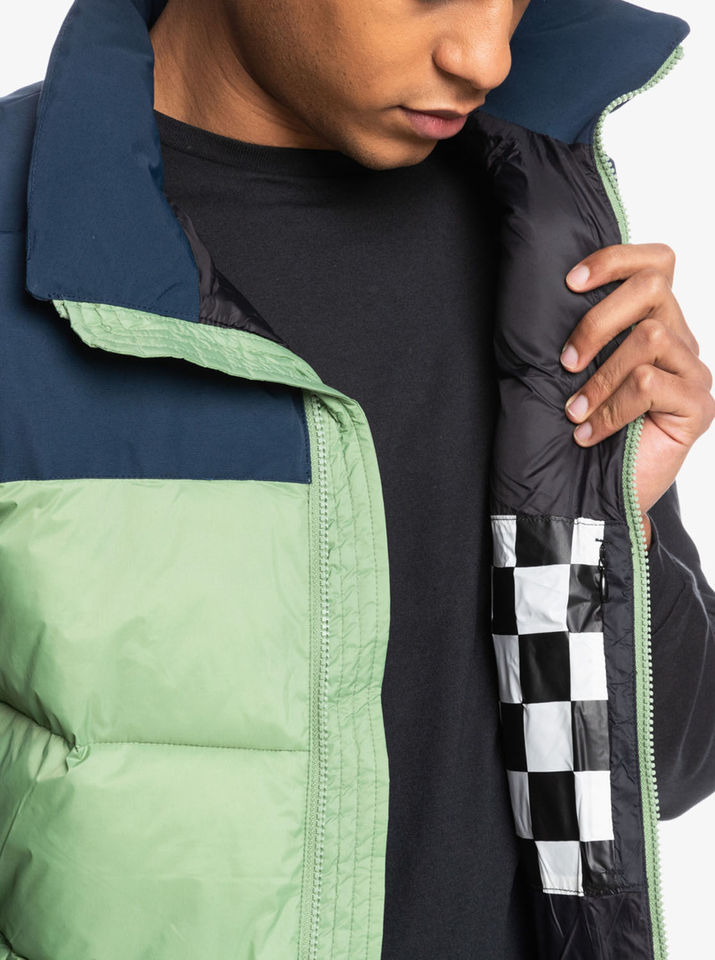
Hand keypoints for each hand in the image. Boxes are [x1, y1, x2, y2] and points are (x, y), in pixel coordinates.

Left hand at [560, 243, 714, 548]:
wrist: (593, 495)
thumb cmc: (579, 430)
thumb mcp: (572, 372)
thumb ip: (580, 333)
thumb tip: (555, 290)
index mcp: (652, 322)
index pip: (656, 263)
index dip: (615, 259)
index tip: (569, 283)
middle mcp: (679, 341)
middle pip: (653, 287)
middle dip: (598, 320)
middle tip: (567, 362)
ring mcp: (692, 373)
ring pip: (650, 337)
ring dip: (600, 377)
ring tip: (574, 412)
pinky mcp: (697, 407)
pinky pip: (650, 384)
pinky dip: (611, 409)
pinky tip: (590, 434)